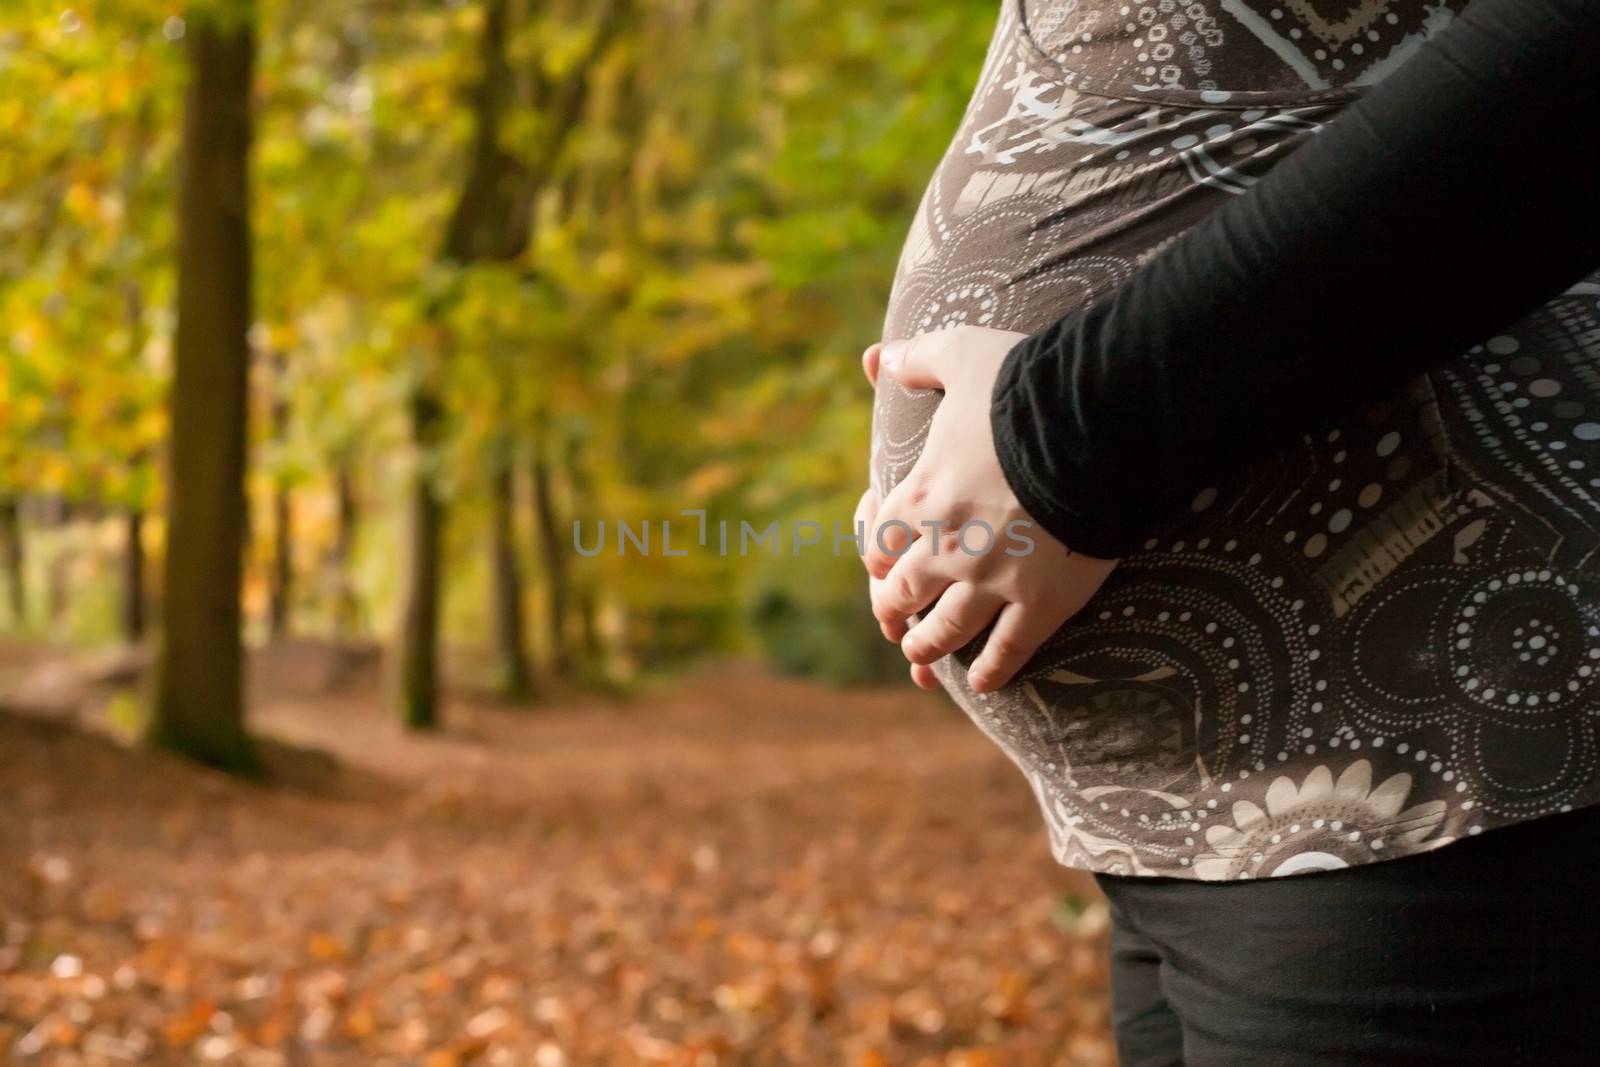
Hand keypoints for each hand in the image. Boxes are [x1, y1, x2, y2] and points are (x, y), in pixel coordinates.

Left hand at [860, 326, 1118, 691]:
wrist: (1097, 424)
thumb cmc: (1027, 385)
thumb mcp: (963, 354)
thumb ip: (917, 359)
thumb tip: (874, 357)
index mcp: (921, 497)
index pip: (878, 543)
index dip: (876, 556)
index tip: (880, 564)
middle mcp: (946, 548)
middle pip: (902, 595)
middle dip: (894, 610)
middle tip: (895, 620)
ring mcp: (992, 582)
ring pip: (945, 633)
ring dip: (927, 649)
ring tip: (921, 657)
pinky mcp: (1040, 605)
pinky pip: (1009, 651)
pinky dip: (994, 672)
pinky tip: (985, 686)